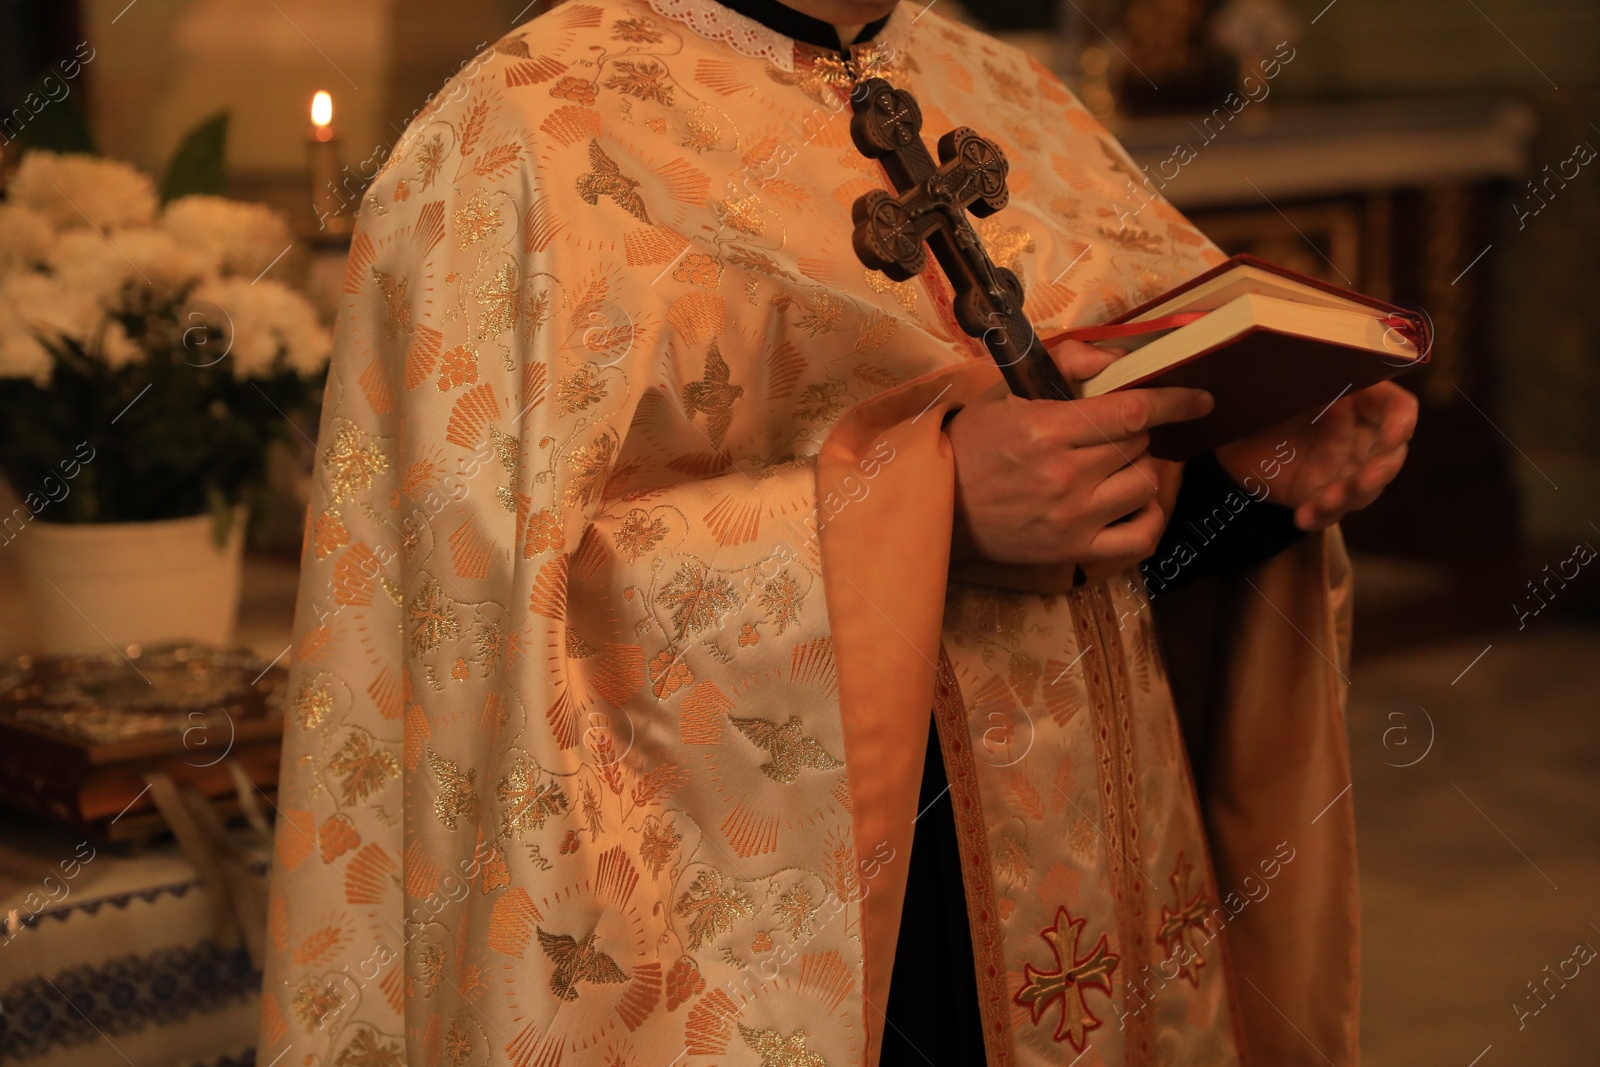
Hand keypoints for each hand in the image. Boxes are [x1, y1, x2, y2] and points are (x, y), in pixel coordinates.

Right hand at [946, 340, 1211, 566]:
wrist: (935, 508)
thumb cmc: (969, 446)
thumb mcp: (1007, 394)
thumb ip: (1066, 367)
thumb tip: (1118, 360)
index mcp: (1045, 430)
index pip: (1130, 411)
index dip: (1174, 401)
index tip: (1199, 398)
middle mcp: (1064, 476)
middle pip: (1138, 444)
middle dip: (1135, 431)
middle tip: (1111, 431)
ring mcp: (1072, 518)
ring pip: (1145, 483)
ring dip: (1139, 468)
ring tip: (1113, 465)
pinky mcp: (1073, 550)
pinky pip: (1140, 537)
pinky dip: (1149, 518)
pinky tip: (1133, 502)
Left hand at [1215, 381, 1417, 530]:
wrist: (1225, 425)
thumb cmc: (1259, 391)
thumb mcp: (1280, 377)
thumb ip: (1305, 371)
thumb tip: (1319, 352)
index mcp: (1356, 398)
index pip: (1397, 408)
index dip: (1402, 421)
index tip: (1396, 434)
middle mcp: (1356, 434)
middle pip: (1390, 455)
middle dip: (1382, 469)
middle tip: (1366, 478)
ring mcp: (1339, 467)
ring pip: (1364, 488)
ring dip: (1350, 496)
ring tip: (1327, 500)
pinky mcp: (1316, 492)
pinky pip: (1328, 511)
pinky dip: (1319, 515)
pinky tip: (1303, 517)